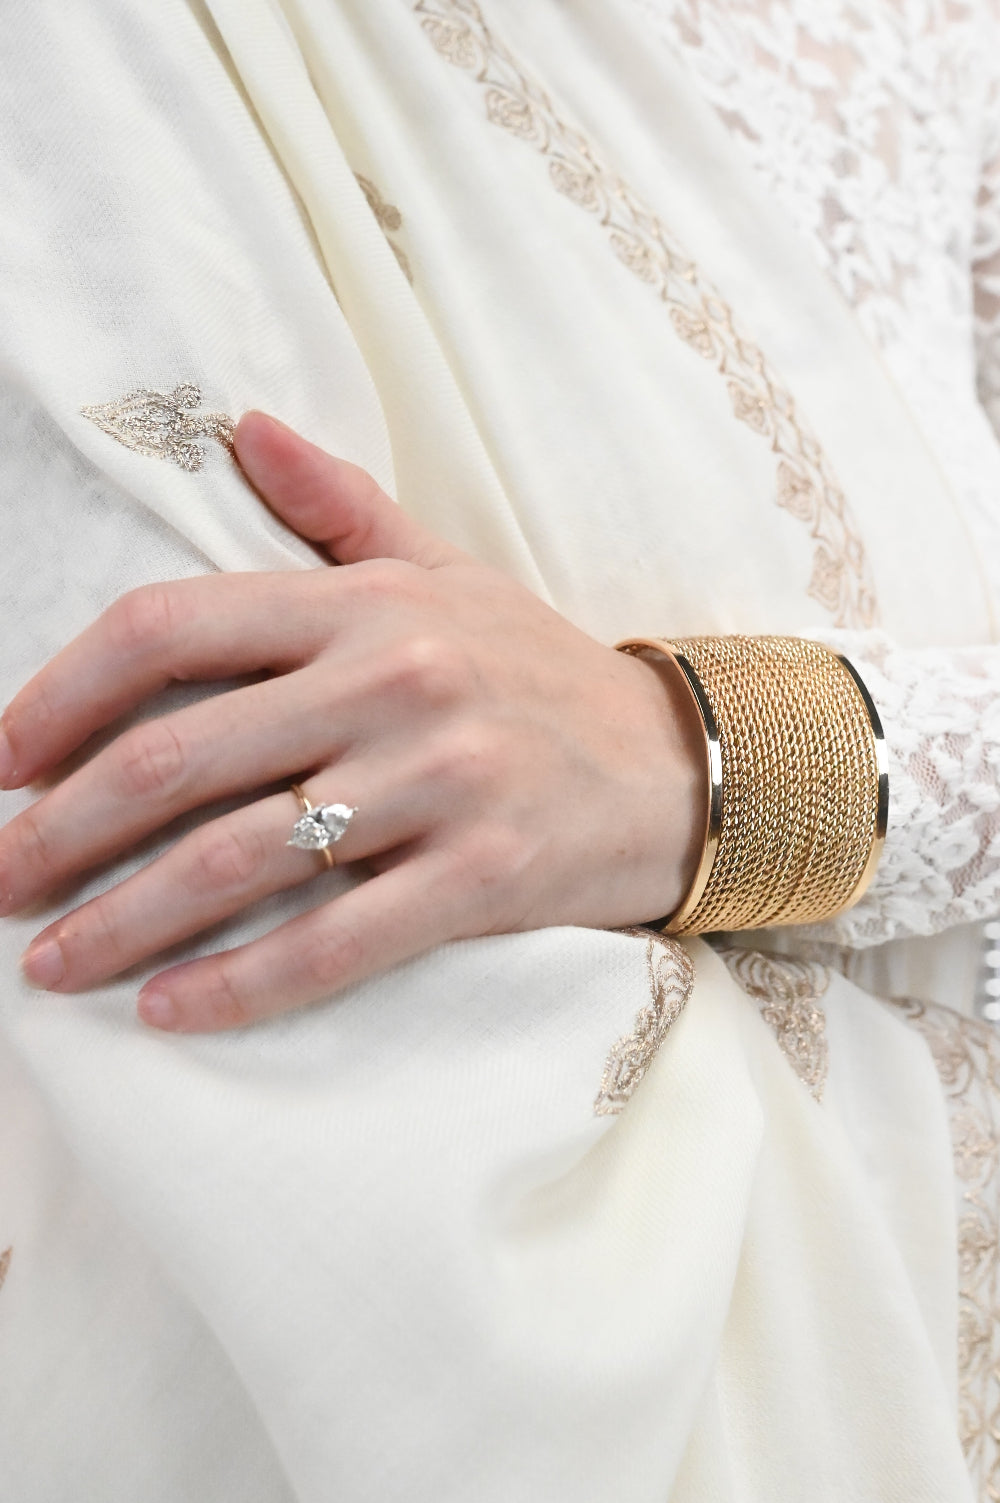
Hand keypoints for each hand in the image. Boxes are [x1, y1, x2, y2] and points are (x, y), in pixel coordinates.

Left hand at [1, 413, 705, 1031]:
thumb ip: (335, 506)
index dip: (59, 695)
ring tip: (47, 964)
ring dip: (122, 920)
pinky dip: (239, 983)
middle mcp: (392, 683)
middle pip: (179, 755)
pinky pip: (336, 942)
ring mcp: (439, 782)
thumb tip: (243, 425)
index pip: (169, 629)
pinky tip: (166, 1011)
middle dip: (61, 830)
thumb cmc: (538, 669)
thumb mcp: (445, 570)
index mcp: (363, 606)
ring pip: (240, 858)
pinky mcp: (482, 878)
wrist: (678, 763)